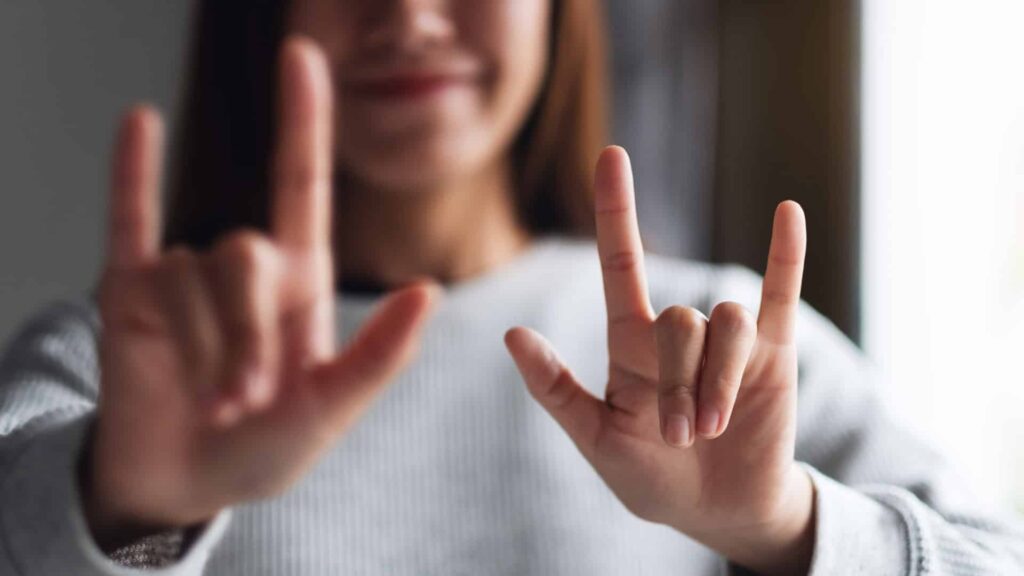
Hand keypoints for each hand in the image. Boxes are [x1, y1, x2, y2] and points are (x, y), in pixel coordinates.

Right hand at [84, 38, 437, 548]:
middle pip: (246, 255)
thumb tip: (429, 292)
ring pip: (196, 275)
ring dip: (205, 348)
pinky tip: (139, 122)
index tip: (302, 57)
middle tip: (241, 402)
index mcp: (298, 283)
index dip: (303, 121)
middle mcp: (244, 269)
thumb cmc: (263, 451)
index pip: (300, 184)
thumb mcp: (331, 410)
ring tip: (208, 400)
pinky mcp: (130, 290)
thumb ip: (380, 357)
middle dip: (244, 335)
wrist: (183, 486)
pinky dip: (132, 175)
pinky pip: (130, 221)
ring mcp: (186, 275)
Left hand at [505, 147, 813, 574]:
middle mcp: (679, 330)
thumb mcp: (594, 437)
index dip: (615, 208)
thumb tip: (511, 334)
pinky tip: (787, 212)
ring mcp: (727, 337)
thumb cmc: (649, 476)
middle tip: (678, 435)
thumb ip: (554, 389)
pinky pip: (780, 292)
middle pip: (678, 317)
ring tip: (709, 429)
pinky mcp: (772, 351)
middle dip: (676, 384)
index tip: (611, 154)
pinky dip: (785, 254)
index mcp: (631, 342)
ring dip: (714, 383)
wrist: (714, 510)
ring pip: (724, 322)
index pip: (620, 260)